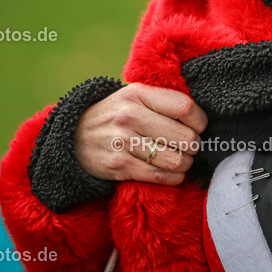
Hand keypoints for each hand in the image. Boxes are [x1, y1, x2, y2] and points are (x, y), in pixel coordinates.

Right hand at [75, 83, 206, 184]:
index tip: (199, 127)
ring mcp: (123, 141)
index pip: (184, 107)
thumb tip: (199, 118)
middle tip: (189, 147)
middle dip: (194, 146)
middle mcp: (130, 116)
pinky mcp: (119, 165)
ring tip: (181, 160)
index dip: (200, 121)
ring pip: (175, 160)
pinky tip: (173, 173)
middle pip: (185, 137)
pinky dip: (173, 178)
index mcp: (138, 94)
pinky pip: (160, 176)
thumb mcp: (133, 96)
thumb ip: (162, 101)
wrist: (72, 136)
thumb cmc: (114, 114)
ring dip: (185, 164)